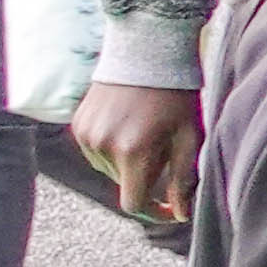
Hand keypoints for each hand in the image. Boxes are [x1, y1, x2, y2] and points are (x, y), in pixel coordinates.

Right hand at [73, 78, 202, 224]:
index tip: (169, 209)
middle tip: (164, 147)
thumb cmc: (175, 95)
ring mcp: (86, 135)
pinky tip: (128, 123)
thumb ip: (183, 179)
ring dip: (128, 163)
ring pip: (109, 170)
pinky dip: (113, 148)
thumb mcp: (189, 137)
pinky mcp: (78, 124)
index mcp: (133, 151)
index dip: (153, 212)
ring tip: (146, 131)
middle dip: (146, 176)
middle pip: (124, 184)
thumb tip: (179, 215)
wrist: (146, 51)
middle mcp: (103, 146)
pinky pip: (96, 152)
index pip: (133, 203)